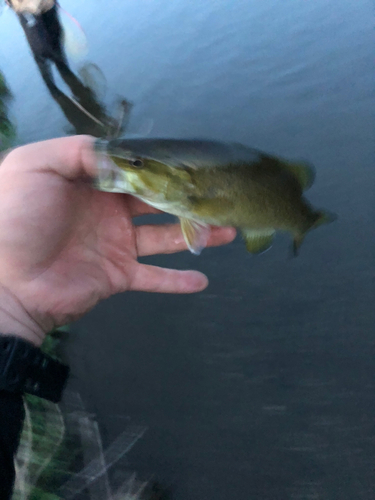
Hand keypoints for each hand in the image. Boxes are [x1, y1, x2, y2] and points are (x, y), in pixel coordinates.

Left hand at [0, 136, 235, 344]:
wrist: (7, 283)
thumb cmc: (16, 220)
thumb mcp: (35, 167)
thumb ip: (77, 151)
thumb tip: (119, 153)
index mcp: (89, 184)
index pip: (133, 171)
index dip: (160, 166)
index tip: (191, 162)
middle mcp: (107, 212)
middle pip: (156, 202)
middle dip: (186, 198)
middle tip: (218, 194)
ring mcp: (115, 245)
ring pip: (163, 238)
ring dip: (195, 235)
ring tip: (227, 229)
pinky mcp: (118, 275)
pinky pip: (153, 278)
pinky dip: (176, 281)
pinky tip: (202, 281)